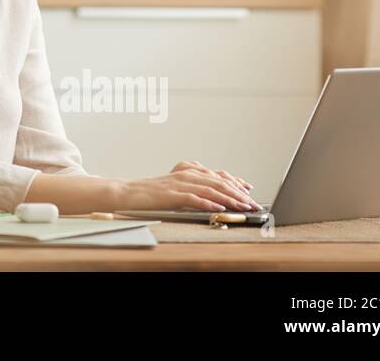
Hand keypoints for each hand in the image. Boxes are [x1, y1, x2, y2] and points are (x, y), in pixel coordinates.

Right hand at [117, 160, 258, 211]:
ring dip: (229, 199)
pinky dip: (207, 203)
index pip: (218, 175)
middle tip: (252, 204)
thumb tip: (216, 198)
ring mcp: (178, 184)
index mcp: (189, 170)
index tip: (250, 192)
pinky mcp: (171, 195)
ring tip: (242, 207)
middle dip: (238, 193)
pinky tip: (218, 209)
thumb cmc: (152, 192)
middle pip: (218, 181)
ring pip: (210, 189)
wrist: (127, 192)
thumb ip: (194, 187)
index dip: (236, 183)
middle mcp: (186, 174)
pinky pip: (193, 198)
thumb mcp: (176, 186)